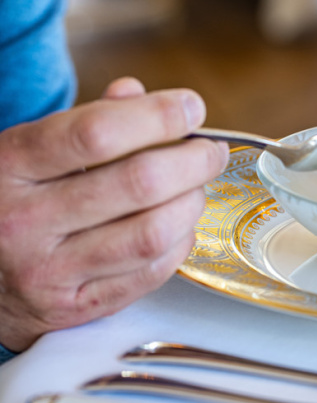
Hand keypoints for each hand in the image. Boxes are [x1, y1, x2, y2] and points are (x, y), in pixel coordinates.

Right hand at [0, 78, 228, 351]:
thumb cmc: (7, 202)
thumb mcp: (26, 152)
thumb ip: (84, 121)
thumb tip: (139, 94)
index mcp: (10, 165)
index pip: (98, 133)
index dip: (158, 116)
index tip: (192, 107)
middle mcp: (24, 220)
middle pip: (139, 183)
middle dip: (193, 161)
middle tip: (211, 152)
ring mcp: (49, 271)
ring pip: (152, 233)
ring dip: (191, 205)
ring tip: (196, 189)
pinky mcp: (74, 308)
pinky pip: (149, 274)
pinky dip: (179, 245)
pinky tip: (179, 227)